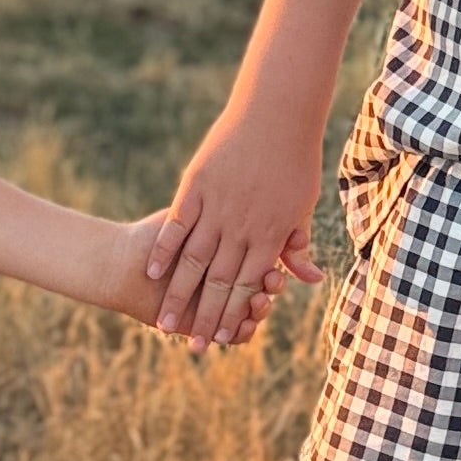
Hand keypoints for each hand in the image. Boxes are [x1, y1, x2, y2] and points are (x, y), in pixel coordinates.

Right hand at [146, 102, 325, 348]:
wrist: (278, 113)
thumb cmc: (296, 160)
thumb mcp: (302, 206)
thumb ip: (295, 245)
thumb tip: (307, 281)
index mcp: (270, 235)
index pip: (247, 287)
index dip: (231, 316)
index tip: (218, 340)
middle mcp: (242, 226)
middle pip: (219, 282)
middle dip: (204, 318)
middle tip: (189, 346)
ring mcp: (217, 205)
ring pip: (194, 260)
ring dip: (178, 294)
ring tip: (164, 321)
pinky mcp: (196, 184)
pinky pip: (177, 223)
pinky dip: (164, 248)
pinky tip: (152, 270)